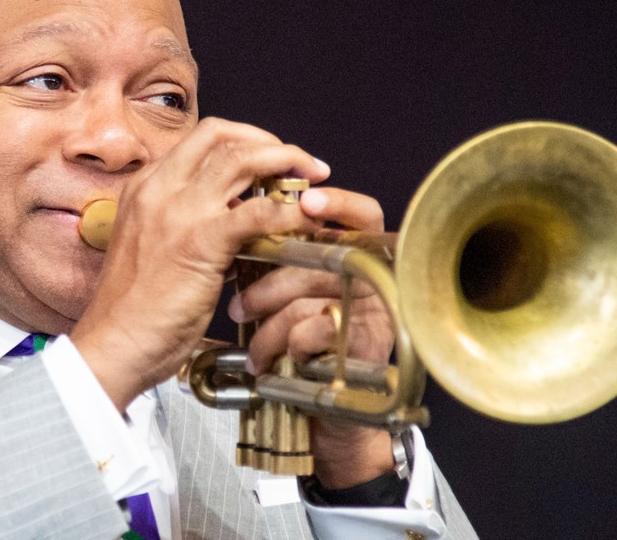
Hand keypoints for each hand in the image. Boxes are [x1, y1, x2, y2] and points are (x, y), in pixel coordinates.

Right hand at [70, 118, 329, 410]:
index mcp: (144, 187)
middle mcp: (158, 188)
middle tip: (300, 164)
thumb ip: (186, 224)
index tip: (271, 160)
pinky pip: (259, 211)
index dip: (244, 141)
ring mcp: (178, 211)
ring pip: (242, 158)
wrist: (113, 345)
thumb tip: (236, 220)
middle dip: (270, 141)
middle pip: (222, 134)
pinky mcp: (200, 242)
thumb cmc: (132, 310)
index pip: (200, 139)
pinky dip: (291, 211)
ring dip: (287, 162)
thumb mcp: (151, 247)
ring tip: (314, 180)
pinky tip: (307, 222)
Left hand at [234, 186, 398, 487]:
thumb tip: (244, 220)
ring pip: (310, 298)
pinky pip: (316, 330)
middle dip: (269, 282)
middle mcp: (377, 280)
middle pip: (322, 257)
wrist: (331, 415)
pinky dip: (286, 345)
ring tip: (250, 342)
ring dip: (268, 324)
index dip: (337, 203)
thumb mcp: (298, 293)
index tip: (304, 201)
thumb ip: (287, 256)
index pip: (364, 213)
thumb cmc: (307, 346)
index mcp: (362, 258)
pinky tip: (276, 359)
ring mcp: (376, 312)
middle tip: (240, 304)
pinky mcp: (367, 345)